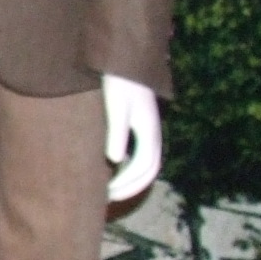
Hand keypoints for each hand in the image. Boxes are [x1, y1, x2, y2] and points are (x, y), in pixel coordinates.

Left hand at [103, 74, 161, 202]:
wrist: (125, 61)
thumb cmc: (118, 81)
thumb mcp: (116, 105)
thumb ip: (117, 131)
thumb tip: (115, 159)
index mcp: (149, 130)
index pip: (144, 167)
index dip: (128, 184)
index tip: (108, 193)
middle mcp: (153, 134)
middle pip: (149, 171)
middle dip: (131, 187)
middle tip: (107, 198)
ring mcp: (148, 130)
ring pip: (146, 164)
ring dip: (131, 180)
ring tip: (109, 190)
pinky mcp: (140, 127)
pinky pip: (139, 155)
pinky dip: (129, 168)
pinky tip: (110, 171)